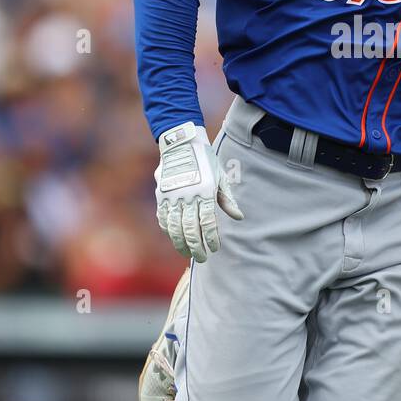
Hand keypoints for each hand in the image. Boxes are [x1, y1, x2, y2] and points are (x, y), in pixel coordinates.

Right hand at [154, 122, 242, 261]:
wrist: (181, 142)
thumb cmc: (205, 160)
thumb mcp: (220, 177)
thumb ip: (227, 199)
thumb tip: (239, 217)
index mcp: (205, 191)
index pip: (207, 222)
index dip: (211, 238)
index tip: (215, 248)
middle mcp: (187, 195)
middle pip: (190, 229)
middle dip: (196, 247)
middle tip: (202, 258)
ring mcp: (172, 196)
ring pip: (174, 227)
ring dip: (180, 243)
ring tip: (187, 253)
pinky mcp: (161, 194)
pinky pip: (163, 217)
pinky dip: (168, 230)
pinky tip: (173, 237)